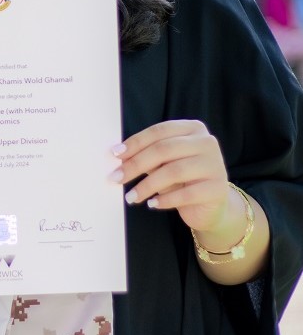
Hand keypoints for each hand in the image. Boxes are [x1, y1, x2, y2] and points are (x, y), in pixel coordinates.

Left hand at [111, 119, 231, 233]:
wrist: (212, 206)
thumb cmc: (184, 179)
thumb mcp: (165, 163)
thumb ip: (148, 156)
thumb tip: (119, 156)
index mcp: (193, 128)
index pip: (160, 131)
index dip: (136, 142)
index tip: (116, 155)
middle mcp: (207, 143)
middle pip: (164, 149)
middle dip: (136, 164)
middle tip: (117, 177)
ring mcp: (215, 165)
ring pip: (173, 171)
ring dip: (147, 185)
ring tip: (131, 196)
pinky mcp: (217, 189)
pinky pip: (185, 194)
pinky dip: (165, 200)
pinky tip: (152, 204)